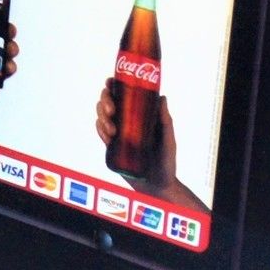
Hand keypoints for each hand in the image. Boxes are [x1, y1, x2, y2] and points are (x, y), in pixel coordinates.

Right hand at [92, 89, 206, 213]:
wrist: (157, 187)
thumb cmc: (166, 163)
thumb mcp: (168, 140)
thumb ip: (166, 121)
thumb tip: (162, 97)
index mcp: (141, 114)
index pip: (124, 93)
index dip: (113, 85)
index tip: (110, 83)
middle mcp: (128, 119)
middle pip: (108, 101)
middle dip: (105, 101)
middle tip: (112, 111)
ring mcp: (119, 131)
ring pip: (101, 115)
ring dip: (101, 117)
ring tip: (112, 132)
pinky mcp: (112, 145)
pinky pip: (100, 132)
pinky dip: (100, 131)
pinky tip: (108, 137)